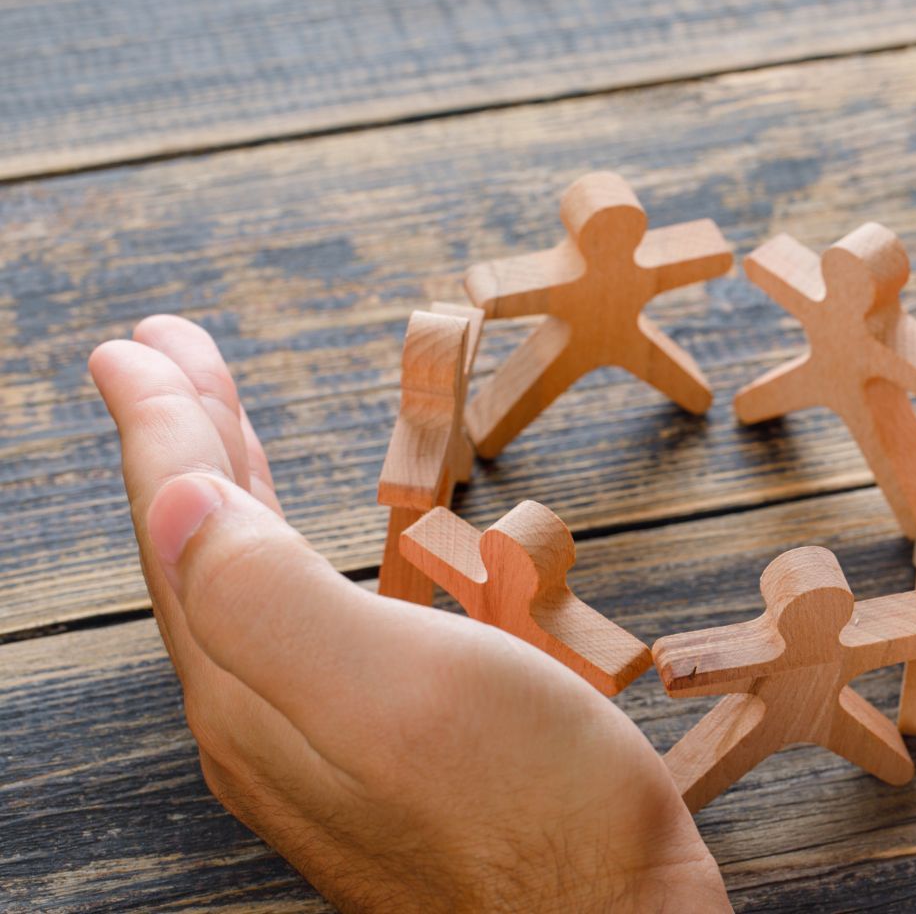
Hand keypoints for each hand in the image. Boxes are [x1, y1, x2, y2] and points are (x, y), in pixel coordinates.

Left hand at [90, 317, 728, 912]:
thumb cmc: (534, 813)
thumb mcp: (400, 693)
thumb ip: (270, 601)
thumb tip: (173, 499)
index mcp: (253, 688)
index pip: (182, 529)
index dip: (161, 428)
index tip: (136, 346)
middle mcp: (261, 718)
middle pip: (200, 550)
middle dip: (186, 441)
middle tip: (166, 354)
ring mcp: (314, 742)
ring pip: (245, 585)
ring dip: (232, 487)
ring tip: (224, 422)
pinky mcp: (371, 755)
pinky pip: (298, 623)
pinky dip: (290, 551)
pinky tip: (312, 546)